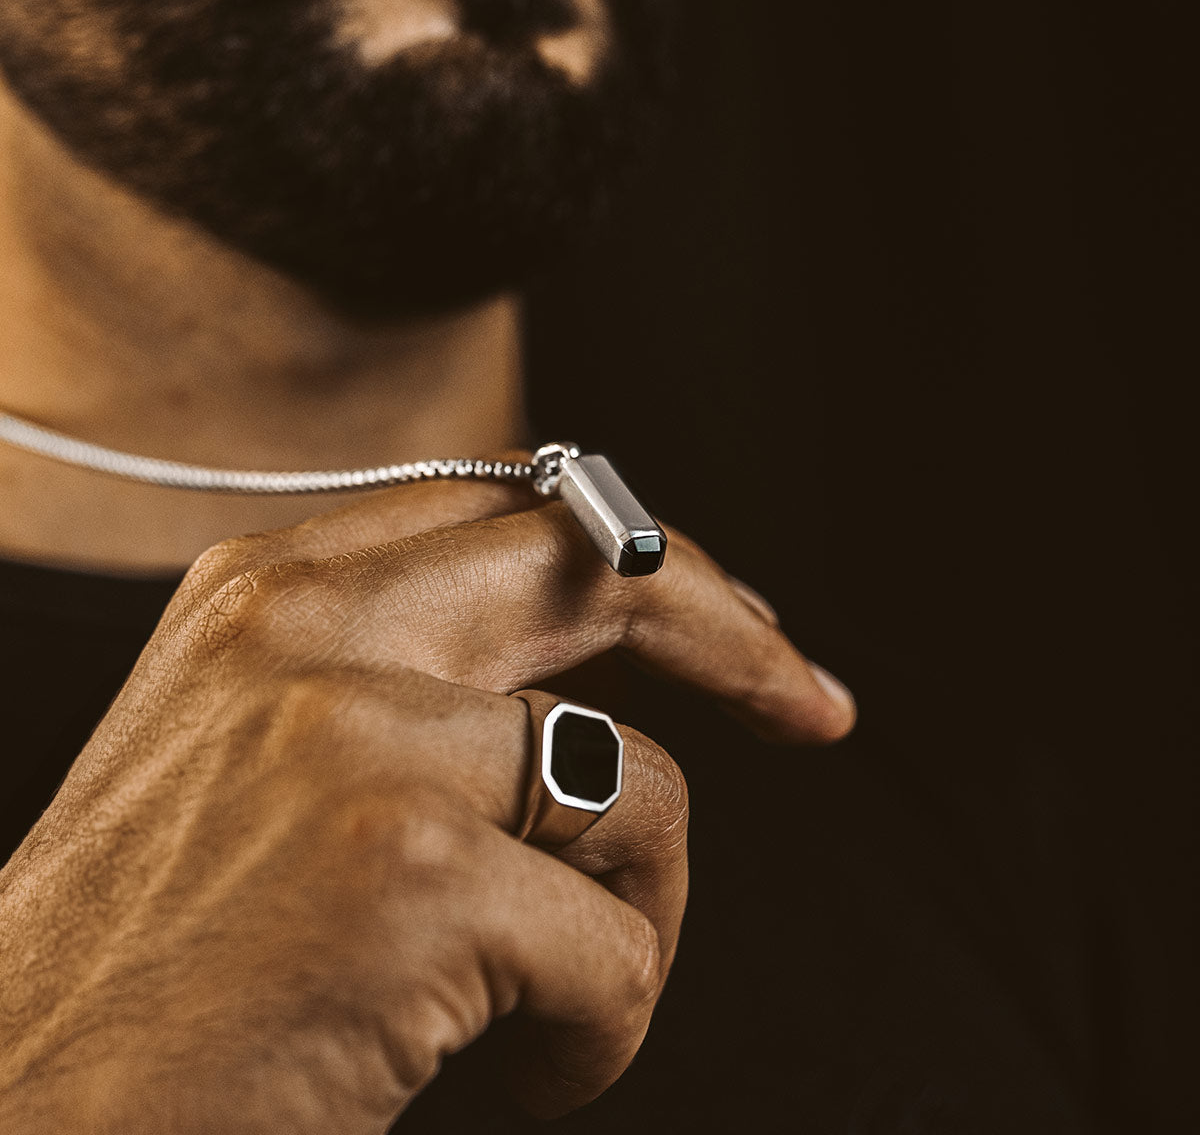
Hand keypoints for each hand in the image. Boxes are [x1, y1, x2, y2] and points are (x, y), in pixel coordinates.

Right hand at [0, 469, 852, 1132]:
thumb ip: (392, 677)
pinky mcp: (412, 877)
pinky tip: (522, 1072)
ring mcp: (363, 740)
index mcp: (272, 592)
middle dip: (734, 634)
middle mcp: (312, 632)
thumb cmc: (149, 963)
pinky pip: (617, 944)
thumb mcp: (250, 759)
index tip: (725, 618)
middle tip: (812, 706)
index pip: (513, 511)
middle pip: (601, 563)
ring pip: (638, 786)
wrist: (12, 1120)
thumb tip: (572, 686)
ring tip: (557, 1006)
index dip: (642, 556)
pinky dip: (602, 1026)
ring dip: (639, 913)